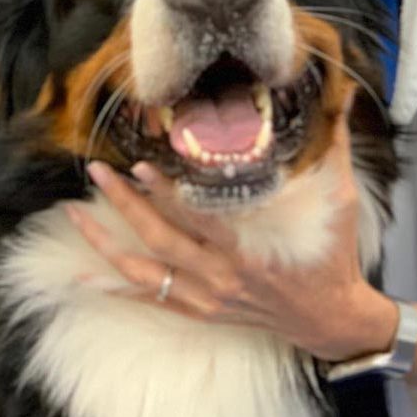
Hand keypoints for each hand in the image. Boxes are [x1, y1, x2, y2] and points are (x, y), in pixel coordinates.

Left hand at [65, 118, 398, 361]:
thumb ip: (336, 148)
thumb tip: (343, 97)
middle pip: (159, 241)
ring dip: (105, 244)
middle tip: (97, 172)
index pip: (197, 219)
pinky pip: (149, 300)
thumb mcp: (341, 202)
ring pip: (144, 273)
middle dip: (124, 205)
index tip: (138, 164)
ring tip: (73, 215)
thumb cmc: (333, 259)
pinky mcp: (201, 311)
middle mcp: (221, 278)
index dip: (164, 194)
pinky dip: (114, 287)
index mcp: (250, 251)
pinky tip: (83, 274)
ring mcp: (207, 298)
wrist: (332, 320)